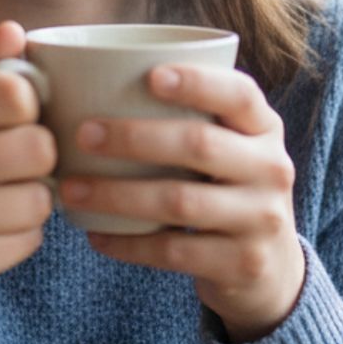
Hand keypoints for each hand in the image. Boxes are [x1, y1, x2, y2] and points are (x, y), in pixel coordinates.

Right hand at [0, 21, 56, 322]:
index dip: (29, 108)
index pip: (15, 93)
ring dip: (33, 200)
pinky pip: (30, 240)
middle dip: (37, 158)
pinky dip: (22, 236)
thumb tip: (14, 29)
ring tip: (3, 199)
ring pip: (40, 198)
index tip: (12, 120)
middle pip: (38, 147)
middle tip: (14, 165)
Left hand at [63, 65, 303, 342]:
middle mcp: (272, 169)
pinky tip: (95, 234)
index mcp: (265, 129)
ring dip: (117, 195)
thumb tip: (92, 81)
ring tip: (71, 190)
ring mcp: (261, 219)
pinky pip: (174, 250)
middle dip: (134, 137)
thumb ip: (191, 117)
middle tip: (83, 134)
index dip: (198, 82)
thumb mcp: (230, 148)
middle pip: (199, 144)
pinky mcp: (244, 264)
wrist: (268, 267)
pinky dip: (128, 243)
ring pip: (180, 202)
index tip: (149, 75)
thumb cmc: (225, 188)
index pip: (240, 94)